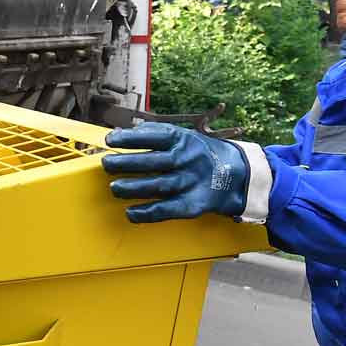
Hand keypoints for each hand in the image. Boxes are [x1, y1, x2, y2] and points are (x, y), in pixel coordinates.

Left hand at [102, 122, 251, 222]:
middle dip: (126, 163)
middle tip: (106, 164)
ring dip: (133, 188)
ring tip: (114, 188)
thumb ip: (156, 135)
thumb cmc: (201, 154)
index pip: (154, 137)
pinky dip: (147, 213)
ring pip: (158, 186)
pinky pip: (167, 210)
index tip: (110, 140)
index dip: (130, 138)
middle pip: (153, 162)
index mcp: (184, 140)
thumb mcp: (186, 137)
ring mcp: (191, 182)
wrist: (238, 175)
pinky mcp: (193, 204)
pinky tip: (130, 213)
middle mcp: (188, 160)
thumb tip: (122, 133)